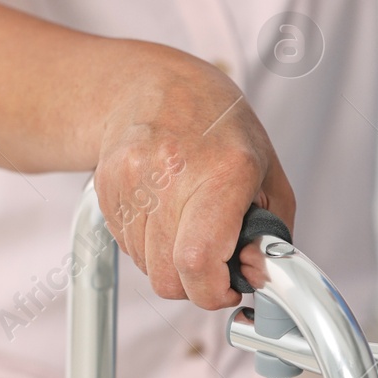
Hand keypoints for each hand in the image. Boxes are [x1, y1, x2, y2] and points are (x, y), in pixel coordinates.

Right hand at [95, 52, 294, 308]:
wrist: (155, 86)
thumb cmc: (218, 126)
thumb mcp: (268, 174)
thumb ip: (271, 234)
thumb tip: (260, 277)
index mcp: (224, 171)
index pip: (199, 260)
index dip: (213, 291)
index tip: (227, 289)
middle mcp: (172, 174)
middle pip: (169, 276)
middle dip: (195, 283)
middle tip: (213, 261)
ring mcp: (132, 180)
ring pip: (147, 267)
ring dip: (171, 263)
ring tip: (188, 225)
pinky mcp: (106, 189)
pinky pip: (128, 247)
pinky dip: (150, 245)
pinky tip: (164, 213)